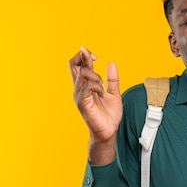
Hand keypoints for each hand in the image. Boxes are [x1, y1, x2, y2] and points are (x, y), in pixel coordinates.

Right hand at [69, 47, 121, 163]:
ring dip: (96, 76)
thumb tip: (111, 63)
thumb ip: (112, 79)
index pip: (78, 65)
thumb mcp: (114, 93)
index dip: (84, 55)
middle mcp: (80, 88)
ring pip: (83, 73)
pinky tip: (101, 93)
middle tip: (94, 58)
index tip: (94, 56)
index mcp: (86, 85)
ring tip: (102, 87)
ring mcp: (79, 95)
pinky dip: (97, 86)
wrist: (109, 131)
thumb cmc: (109, 115)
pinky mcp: (82, 102)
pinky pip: (87, 86)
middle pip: (73, 65)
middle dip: (83, 56)